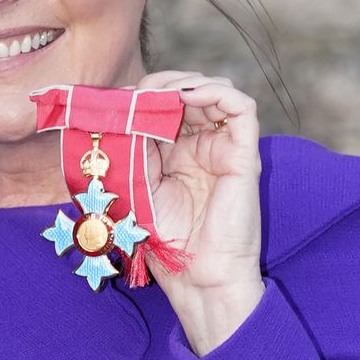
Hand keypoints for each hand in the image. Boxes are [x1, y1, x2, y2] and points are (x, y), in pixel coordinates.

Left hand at [134, 70, 264, 354]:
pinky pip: (241, 106)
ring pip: (214, 90)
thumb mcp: (135, 182)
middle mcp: (201, 144)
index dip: (141, 95)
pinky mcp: (244, 153)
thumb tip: (121, 104)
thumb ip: (131, 144)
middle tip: (138, 93)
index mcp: (174, 151)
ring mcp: (223, 146)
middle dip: (161, 84)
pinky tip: (186, 98)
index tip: (115, 100)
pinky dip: (215, 92)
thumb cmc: (165, 240)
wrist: (197, 276)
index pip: (162, 104)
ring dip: (185, 82)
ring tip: (162, 94)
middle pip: (187, 91)